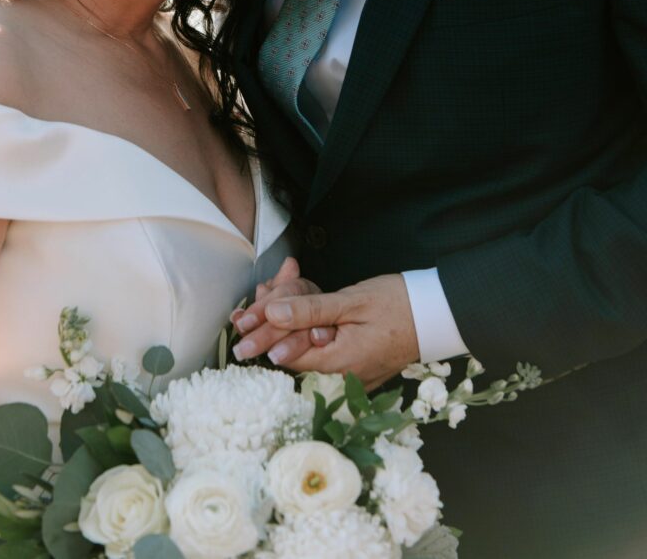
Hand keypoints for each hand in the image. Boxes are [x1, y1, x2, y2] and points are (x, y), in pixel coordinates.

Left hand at [235, 274, 419, 390]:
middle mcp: (341, 376)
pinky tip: (298, 310)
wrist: (439, 315)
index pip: (286, 351)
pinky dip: (307, 331)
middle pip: (292, 353)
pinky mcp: (358, 366)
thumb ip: (310, 309)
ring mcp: (351, 375)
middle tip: (242, 315)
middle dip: (268, 329)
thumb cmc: (398, 303)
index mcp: (338, 362)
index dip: (261, 333)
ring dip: (286, 327)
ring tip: (267, 301)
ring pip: (307, 351)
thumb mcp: (351, 301)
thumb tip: (272, 313)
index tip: (238, 322)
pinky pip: (323, 351)